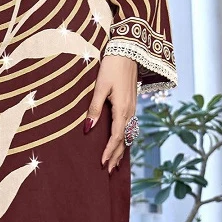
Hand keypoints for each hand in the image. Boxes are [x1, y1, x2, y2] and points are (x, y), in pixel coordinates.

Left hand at [84, 54, 137, 171]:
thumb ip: (94, 108)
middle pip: (124, 140)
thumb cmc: (111, 67)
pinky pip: (130, 126)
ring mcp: (133, 107)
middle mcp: (130, 111)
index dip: (109, 152)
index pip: (116, 137)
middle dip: (116, 156)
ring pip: (128, 134)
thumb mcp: (100, 87)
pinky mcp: (132, 103)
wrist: (128, 50)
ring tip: (115, 162)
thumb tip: (88, 129)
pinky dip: (125, 138)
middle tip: (108, 171)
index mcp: (122, 109)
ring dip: (121, 149)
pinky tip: (121, 142)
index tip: (101, 164)